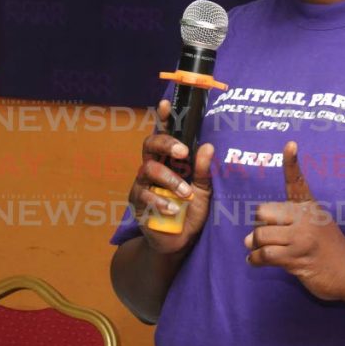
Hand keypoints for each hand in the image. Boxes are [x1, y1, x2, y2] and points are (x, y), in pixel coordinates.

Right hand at [128, 99, 214, 254]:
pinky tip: (172, 210)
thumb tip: (208, 146)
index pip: (165, 134)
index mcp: (169, 160)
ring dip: (170, 180)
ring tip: (186, 195)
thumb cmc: (191, 211)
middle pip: (150, 144)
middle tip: (183, 152)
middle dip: (166, 143)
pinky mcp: (136, 203)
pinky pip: (144, 195)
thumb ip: (204, 170)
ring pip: (149, 169)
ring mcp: (142, 184)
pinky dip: (160, 201)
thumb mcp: (204, 190)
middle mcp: (153, 167)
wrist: (178, 242)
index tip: (166, 103)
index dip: (163, 118)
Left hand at [244, 141, 344, 304]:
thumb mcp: (314, 225)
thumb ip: (282, 226)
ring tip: (258, 252)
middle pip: (263, 212)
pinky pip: (265, 254)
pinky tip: (255, 262)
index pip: (297, 181)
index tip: (290, 144)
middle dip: (259, 226)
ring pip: (261, 235)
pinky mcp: (298, 258)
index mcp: (309, 206)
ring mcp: (303, 238)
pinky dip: (255, 260)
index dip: (292, 163)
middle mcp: (307, 218)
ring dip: (254, 246)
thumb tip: (247, 238)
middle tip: (266, 238)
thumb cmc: (327, 248)